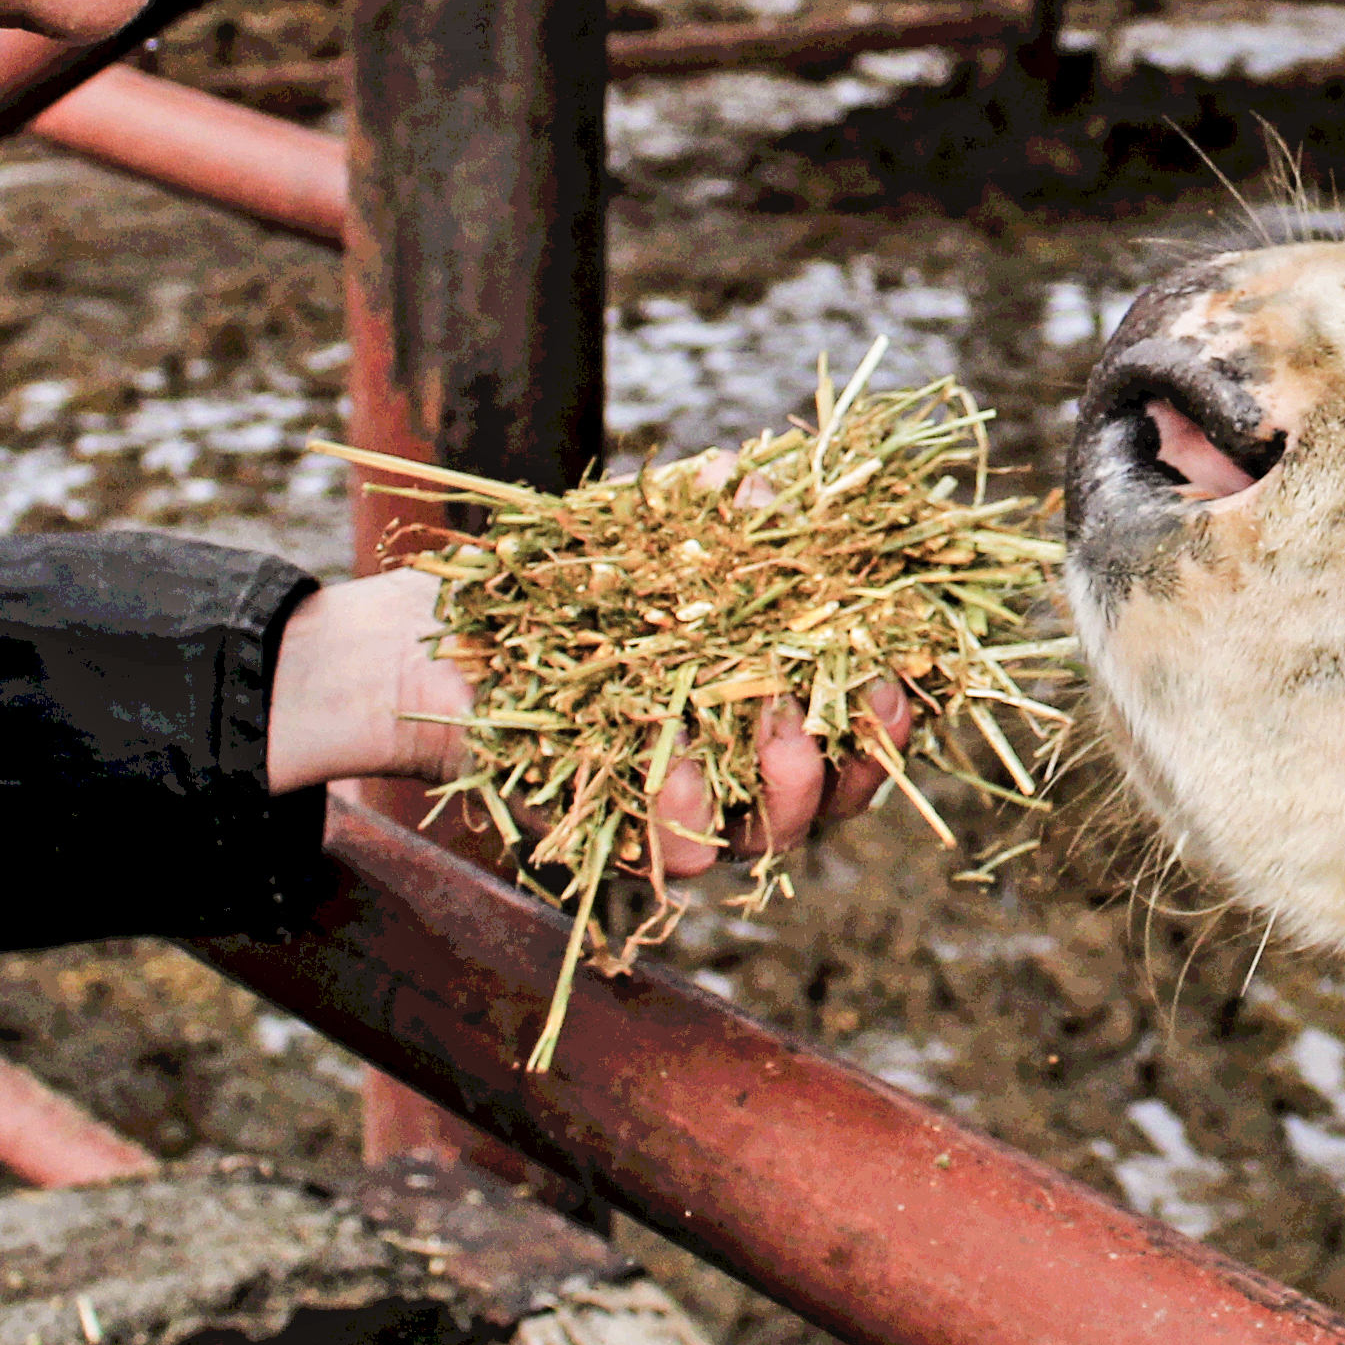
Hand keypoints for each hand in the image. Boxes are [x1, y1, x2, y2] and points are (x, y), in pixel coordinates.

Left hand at [263, 565, 916, 883]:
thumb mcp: (652, 528)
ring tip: (778, 732)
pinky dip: (689, 817)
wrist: (432, 641)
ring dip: (795, 789)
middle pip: (844, 788)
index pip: (865, 712)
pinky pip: (676, 854)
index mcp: (770, 691)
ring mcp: (686, 808)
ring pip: (775, 834)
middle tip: (868, 706)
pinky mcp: (617, 839)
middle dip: (871, 754)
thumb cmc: (557, 580)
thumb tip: (772, 489)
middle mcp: (741, 763)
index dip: (904, 698)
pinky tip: (681, 773)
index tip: (911, 658)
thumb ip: (722, 508)